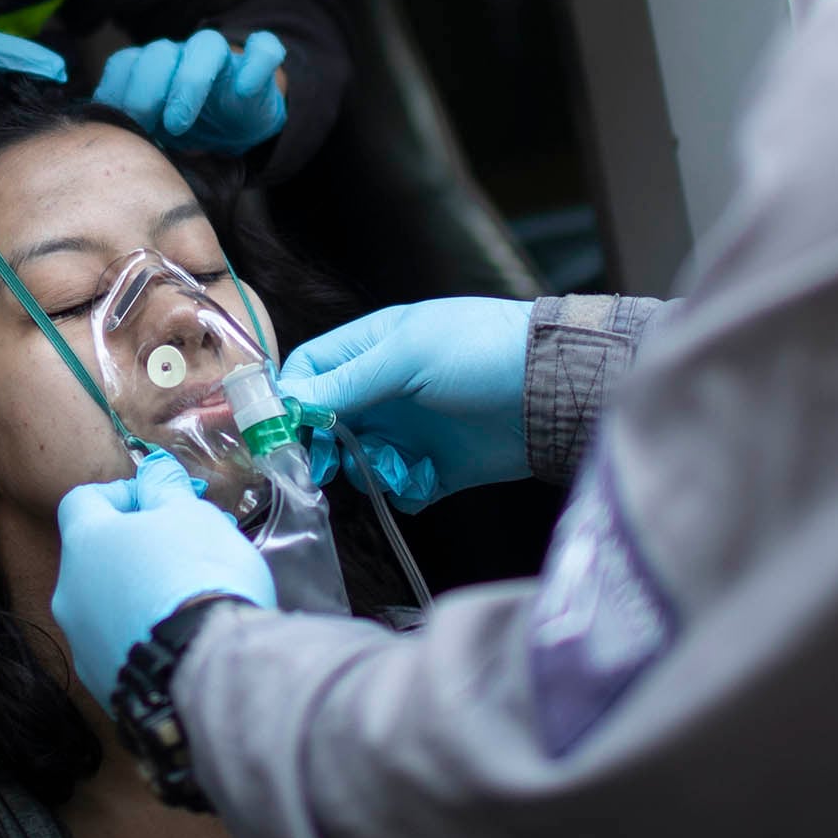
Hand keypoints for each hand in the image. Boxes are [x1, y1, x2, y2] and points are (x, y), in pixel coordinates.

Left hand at [52, 450, 275, 701]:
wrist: (204, 668)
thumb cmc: (196, 576)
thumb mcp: (190, 515)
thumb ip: (165, 488)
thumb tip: (154, 469)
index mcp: (84, 543)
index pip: (84, 500)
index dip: (121, 494)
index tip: (157, 502)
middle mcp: (70, 592)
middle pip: (96, 556)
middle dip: (137, 547)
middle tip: (185, 550)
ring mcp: (81, 642)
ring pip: (106, 604)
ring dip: (139, 593)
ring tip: (189, 597)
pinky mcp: (101, 681)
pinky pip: (119, 646)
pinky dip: (142, 636)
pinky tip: (180, 637)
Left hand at [92, 30, 289, 154]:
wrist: (237, 126)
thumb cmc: (189, 134)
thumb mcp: (158, 142)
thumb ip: (137, 140)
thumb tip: (114, 156)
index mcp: (150, 71)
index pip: (125, 65)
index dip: (118, 94)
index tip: (120, 129)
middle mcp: (181, 58)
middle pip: (159, 52)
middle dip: (147, 90)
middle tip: (149, 128)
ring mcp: (221, 59)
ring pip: (207, 44)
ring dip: (191, 80)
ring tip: (179, 123)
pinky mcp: (256, 66)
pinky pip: (262, 49)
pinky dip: (255, 63)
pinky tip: (244, 90)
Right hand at [277, 298, 533, 510]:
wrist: (551, 392)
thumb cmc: (480, 353)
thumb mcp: (408, 356)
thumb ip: (348, 382)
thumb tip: (292, 404)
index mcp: (371, 349)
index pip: (309, 372)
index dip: (292, 400)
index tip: (285, 431)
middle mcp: (384, 391)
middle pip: (325, 425)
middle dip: (325, 447)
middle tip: (332, 462)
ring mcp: (409, 430)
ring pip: (359, 462)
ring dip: (370, 469)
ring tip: (400, 464)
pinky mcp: (435, 467)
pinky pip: (398, 488)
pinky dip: (404, 488)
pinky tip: (426, 477)